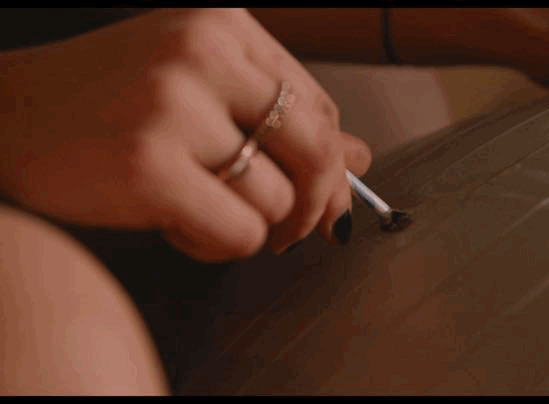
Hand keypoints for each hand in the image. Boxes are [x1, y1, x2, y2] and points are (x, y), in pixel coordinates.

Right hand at [0, 8, 371, 260]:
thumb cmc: (110, 106)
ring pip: (278, 199)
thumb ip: (282, 122)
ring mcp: (174, 106)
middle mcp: (203, 54)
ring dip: (251, 226)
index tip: (323, 197)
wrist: (6, 117)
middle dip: (318, 202)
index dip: (331, 162)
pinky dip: (219, 246)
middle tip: (296, 231)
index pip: (318, 104)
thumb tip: (362, 157)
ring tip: (200, 213)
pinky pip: (240, 232)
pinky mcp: (149, 164)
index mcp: (223, 26)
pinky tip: (180, 227)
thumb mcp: (200, 94)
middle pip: (317, 147)